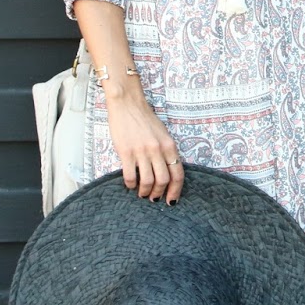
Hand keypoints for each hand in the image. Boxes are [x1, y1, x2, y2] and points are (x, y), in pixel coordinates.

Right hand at [102, 86, 182, 203]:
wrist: (127, 104)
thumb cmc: (145, 119)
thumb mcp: (163, 134)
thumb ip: (166, 152)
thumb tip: (167, 173)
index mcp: (169, 146)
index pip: (178, 174)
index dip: (176, 190)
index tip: (172, 200)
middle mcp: (158, 150)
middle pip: (163, 180)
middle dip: (159, 193)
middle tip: (154, 198)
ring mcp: (142, 151)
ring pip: (147, 181)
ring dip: (145, 192)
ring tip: (142, 193)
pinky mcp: (126, 152)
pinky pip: (130, 176)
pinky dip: (130, 184)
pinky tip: (130, 184)